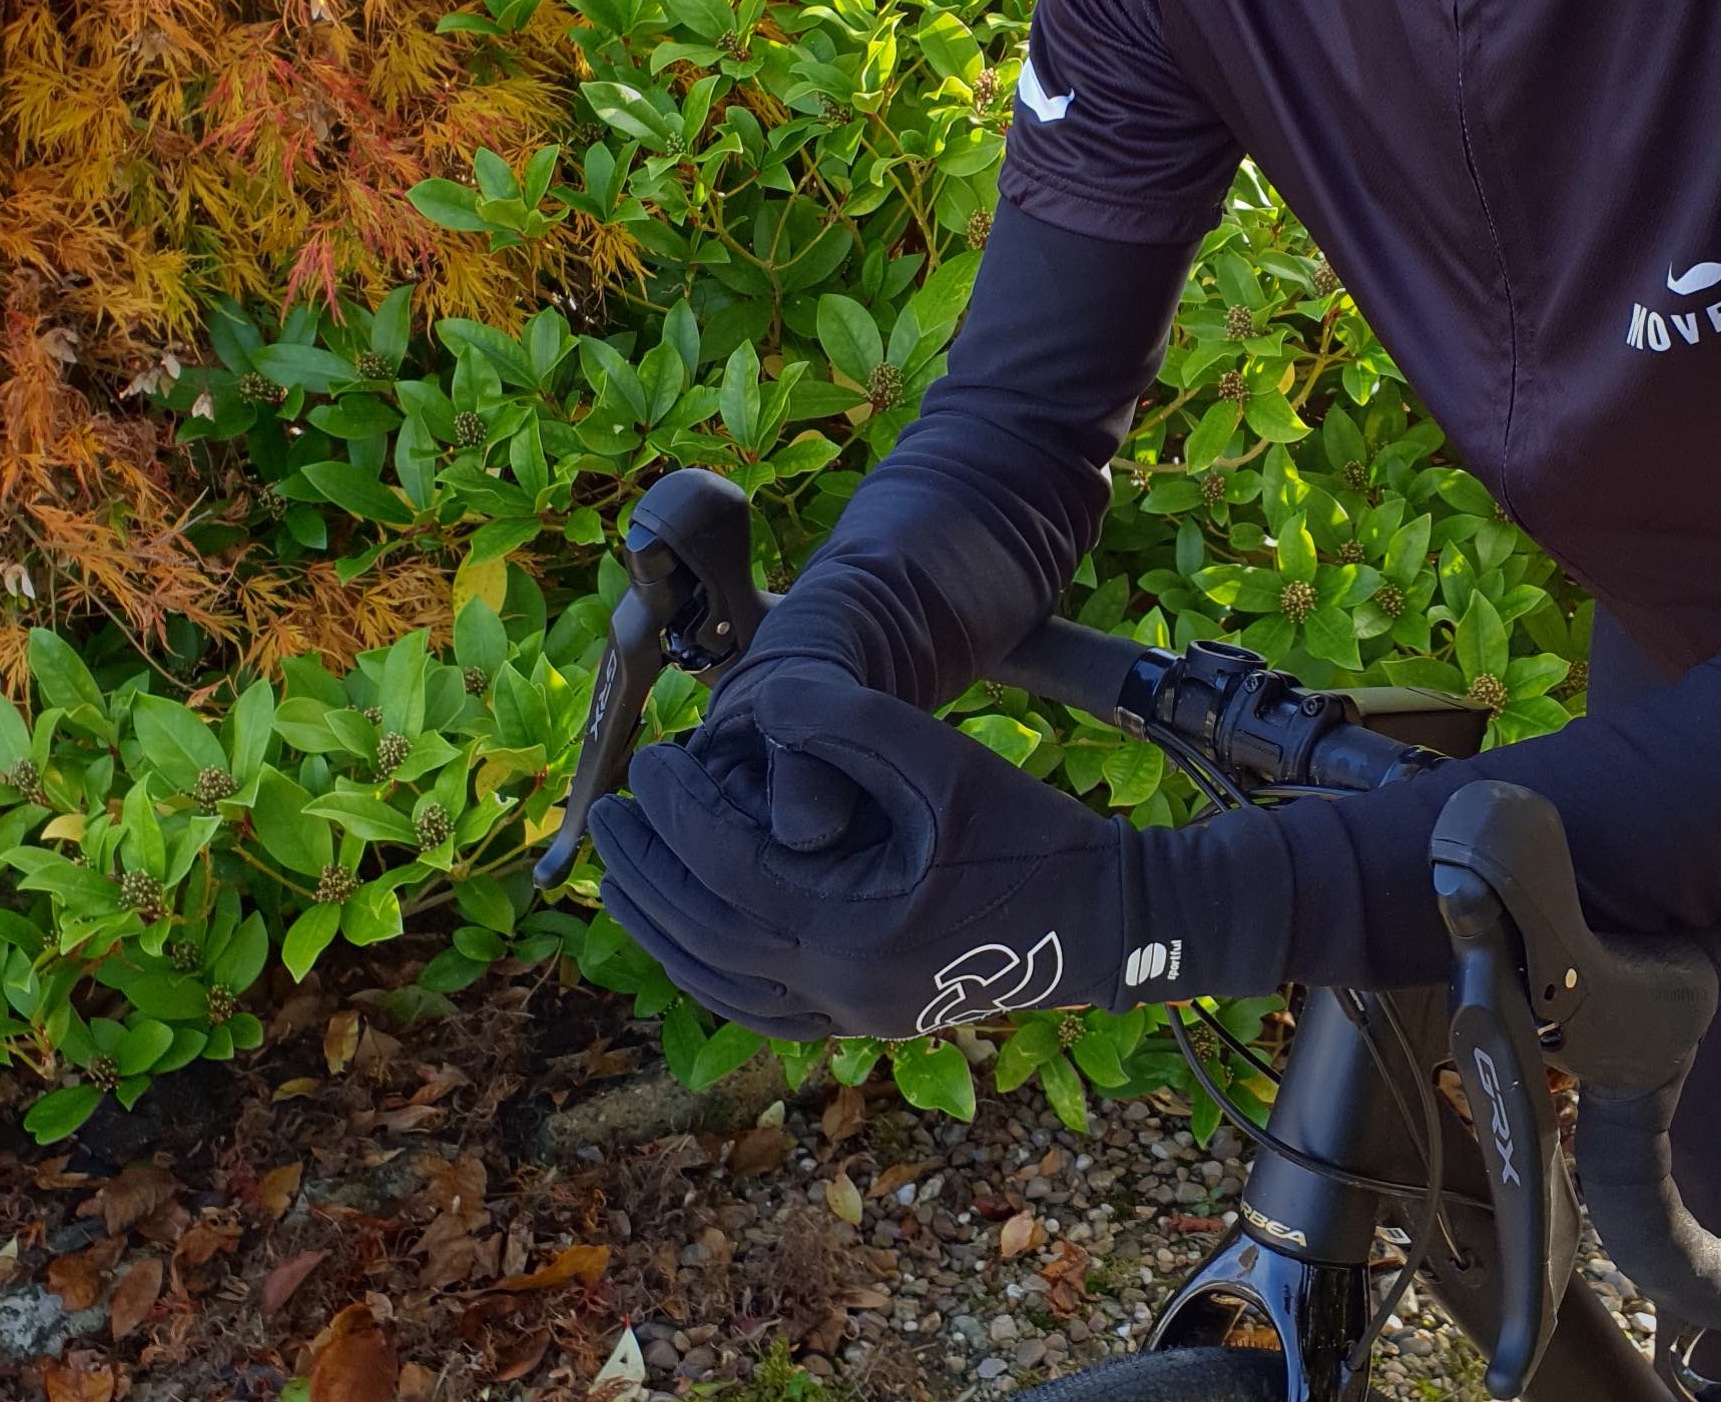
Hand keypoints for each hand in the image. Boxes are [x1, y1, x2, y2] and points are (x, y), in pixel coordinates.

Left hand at [587, 665, 1293, 1041]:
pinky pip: (758, 1008)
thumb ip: (848, 725)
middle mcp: (839, 992)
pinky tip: (693, 929)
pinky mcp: (868, 1018)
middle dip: (647, 872)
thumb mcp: (942, 761)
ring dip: (663, 926)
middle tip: (609, 811)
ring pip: (720, 985)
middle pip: (705, 938)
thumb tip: (760, 702)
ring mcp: (852, 1017)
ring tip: (625, 871)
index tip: (651, 760)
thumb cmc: (1032, 831)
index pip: (730, 872)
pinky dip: (708, 967)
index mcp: (853, 932)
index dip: (680, 815)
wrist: (1112, 919)